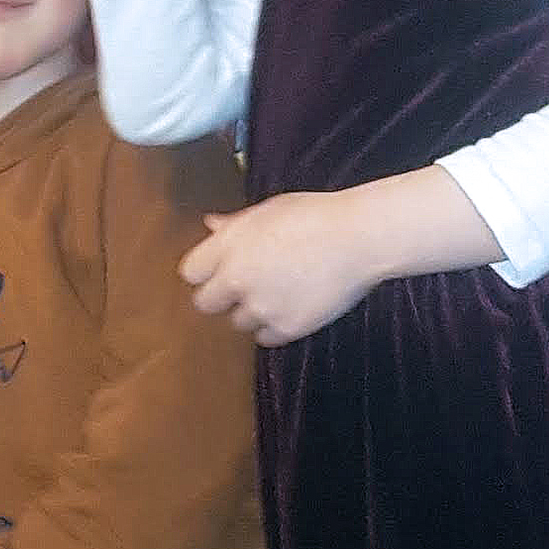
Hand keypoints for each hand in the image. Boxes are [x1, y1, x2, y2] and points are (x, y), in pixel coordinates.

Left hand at [182, 190, 383, 345]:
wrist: (359, 238)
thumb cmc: (316, 215)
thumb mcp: (269, 211)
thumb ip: (235, 225)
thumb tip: (211, 226)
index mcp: (229, 244)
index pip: (189, 272)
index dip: (204, 272)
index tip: (218, 271)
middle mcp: (237, 278)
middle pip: (205, 304)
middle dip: (221, 297)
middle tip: (245, 287)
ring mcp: (261, 306)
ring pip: (237, 323)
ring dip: (251, 312)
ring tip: (279, 293)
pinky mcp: (286, 327)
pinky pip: (265, 338)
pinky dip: (275, 327)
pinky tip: (292, 307)